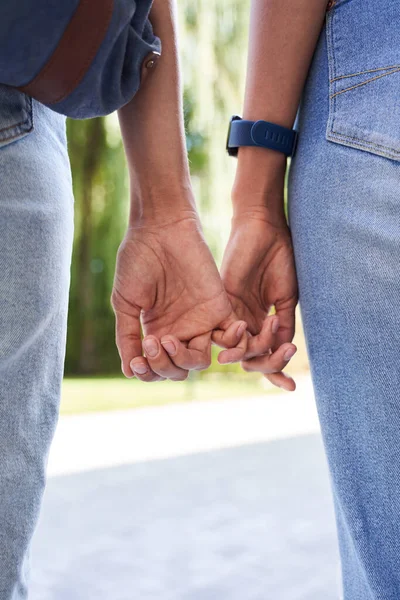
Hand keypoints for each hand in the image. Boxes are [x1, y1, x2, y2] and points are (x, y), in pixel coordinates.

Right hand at [111, 209, 246, 381]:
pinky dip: (227, 346)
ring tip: (169, 340)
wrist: (160, 230)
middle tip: (153, 342)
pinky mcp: (219, 308)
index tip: (137, 361)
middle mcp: (179, 330)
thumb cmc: (138, 261)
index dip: (148, 372)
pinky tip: (205, 336)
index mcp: (156, 330)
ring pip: (199, 362)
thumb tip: (129, 372)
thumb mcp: (126, 302)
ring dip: (183, 360)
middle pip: (178, 369)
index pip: (156, 368)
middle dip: (163, 366)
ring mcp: (200, 321)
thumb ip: (128, 336)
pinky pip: (230, 339)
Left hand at [213, 206, 298, 390]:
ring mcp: (232, 314)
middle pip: (252, 358)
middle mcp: (244, 322)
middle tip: (285, 355)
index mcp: (261, 321)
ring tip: (270, 349)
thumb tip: (284, 351)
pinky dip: (238, 342)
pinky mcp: (221, 303)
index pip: (266, 354)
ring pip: (238, 350)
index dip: (277, 372)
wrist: (264, 230)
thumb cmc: (279, 258)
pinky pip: (225, 332)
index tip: (292, 389)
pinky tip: (247, 341)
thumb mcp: (286, 297)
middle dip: (269, 364)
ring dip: (255, 354)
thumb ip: (284, 324)